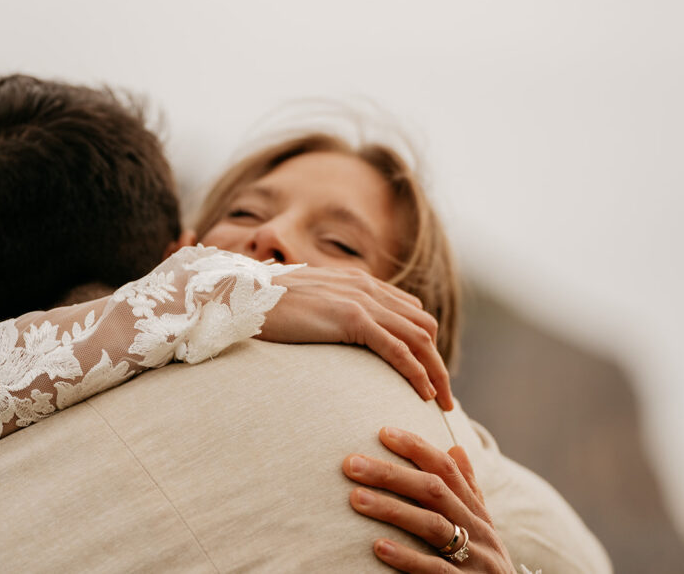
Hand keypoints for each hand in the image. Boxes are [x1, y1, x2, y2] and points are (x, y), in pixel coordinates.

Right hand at [260, 266, 451, 409]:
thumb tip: (329, 333)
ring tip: (441, 402)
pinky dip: (416, 371)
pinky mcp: (351, 318)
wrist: (241, 296)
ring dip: (436, 371)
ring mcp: (360, 300)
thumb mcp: (306, 305)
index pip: (408, 310)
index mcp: (358, 282)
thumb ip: (327, 313)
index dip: (423, 343)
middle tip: (442, 395)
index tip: (428, 374)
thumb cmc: (265, 306)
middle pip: (422, 324)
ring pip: (418, 337)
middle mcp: (366, 287)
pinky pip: (397, 348)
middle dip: (437, 360)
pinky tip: (423, 393)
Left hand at [342, 428, 516, 572]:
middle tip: (351, 464)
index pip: (447, 469)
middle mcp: (478, 530)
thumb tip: (455, 448)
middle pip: (434, 491)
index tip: (383, 432)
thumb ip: (467, 490)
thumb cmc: (484, 562)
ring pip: (432, 526)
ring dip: (391, 509)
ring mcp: (474, 559)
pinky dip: (407, 557)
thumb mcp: (480, 525)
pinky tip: (378, 547)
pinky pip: (435, 569)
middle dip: (391, 473)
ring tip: (355, 498)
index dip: (416, 448)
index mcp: (476, 511)